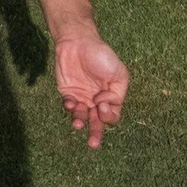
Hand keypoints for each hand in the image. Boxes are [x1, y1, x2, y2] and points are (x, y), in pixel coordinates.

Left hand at [53, 33, 128, 148]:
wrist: (78, 41)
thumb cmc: (101, 55)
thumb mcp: (118, 73)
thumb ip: (116, 93)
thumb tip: (104, 106)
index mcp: (111, 97)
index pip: (112, 115)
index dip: (108, 114)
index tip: (102, 101)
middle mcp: (96, 101)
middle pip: (97, 122)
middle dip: (96, 133)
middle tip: (93, 144)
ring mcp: (82, 97)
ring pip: (81, 117)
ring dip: (79, 122)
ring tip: (77, 124)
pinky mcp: (67, 93)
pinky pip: (68, 106)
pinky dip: (69, 108)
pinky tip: (70, 104)